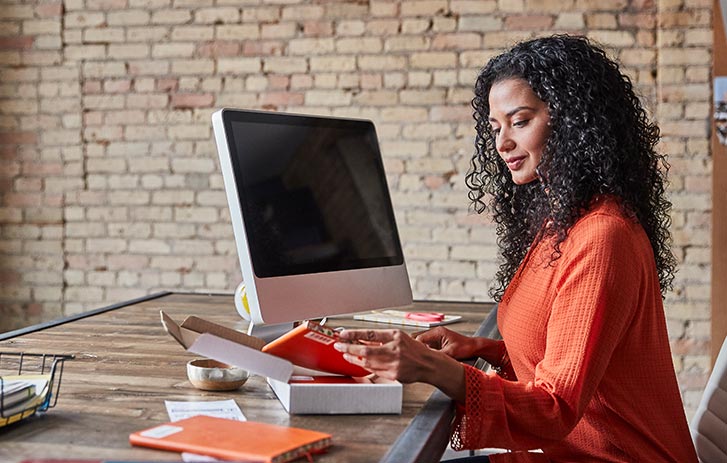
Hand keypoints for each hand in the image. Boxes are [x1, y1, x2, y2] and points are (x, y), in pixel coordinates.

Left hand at [334, 328, 466, 401]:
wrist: (427, 364)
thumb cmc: (413, 349)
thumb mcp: (399, 337)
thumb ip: (381, 338)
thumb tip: (362, 338)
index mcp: (396, 336)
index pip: (370, 333)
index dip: (354, 334)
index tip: (342, 334)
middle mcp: (395, 349)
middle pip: (365, 349)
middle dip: (349, 347)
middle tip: (339, 345)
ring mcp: (394, 363)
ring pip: (367, 361)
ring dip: (354, 357)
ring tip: (346, 353)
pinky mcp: (393, 374)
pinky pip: (374, 370)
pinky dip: (364, 365)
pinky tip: (358, 361)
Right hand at [413, 326, 480, 359]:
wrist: (474, 347)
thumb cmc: (466, 347)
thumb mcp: (451, 352)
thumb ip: (438, 355)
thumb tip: (428, 360)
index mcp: (438, 332)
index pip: (420, 338)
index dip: (417, 347)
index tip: (416, 356)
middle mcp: (435, 334)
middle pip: (418, 338)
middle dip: (416, 348)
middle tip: (417, 357)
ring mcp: (436, 338)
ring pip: (421, 343)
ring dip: (421, 350)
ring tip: (422, 359)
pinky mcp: (438, 344)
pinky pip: (427, 347)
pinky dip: (425, 352)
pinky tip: (427, 359)